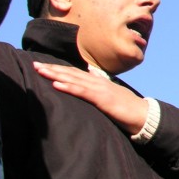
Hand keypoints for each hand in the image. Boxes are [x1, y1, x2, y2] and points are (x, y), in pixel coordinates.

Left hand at [33, 61, 148, 134]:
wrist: (143, 114)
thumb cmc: (127, 107)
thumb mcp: (110, 95)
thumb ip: (99, 87)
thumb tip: (90, 79)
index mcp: (98, 82)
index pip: (75, 73)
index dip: (59, 69)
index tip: (43, 66)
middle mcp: (97, 82)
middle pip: (71, 73)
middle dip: (52, 68)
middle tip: (34, 64)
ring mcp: (100, 89)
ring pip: (74, 79)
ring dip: (56, 74)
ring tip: (41, 71)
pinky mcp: (102, 99)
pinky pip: (83, 92)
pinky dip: (69, 87)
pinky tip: (57, 84)